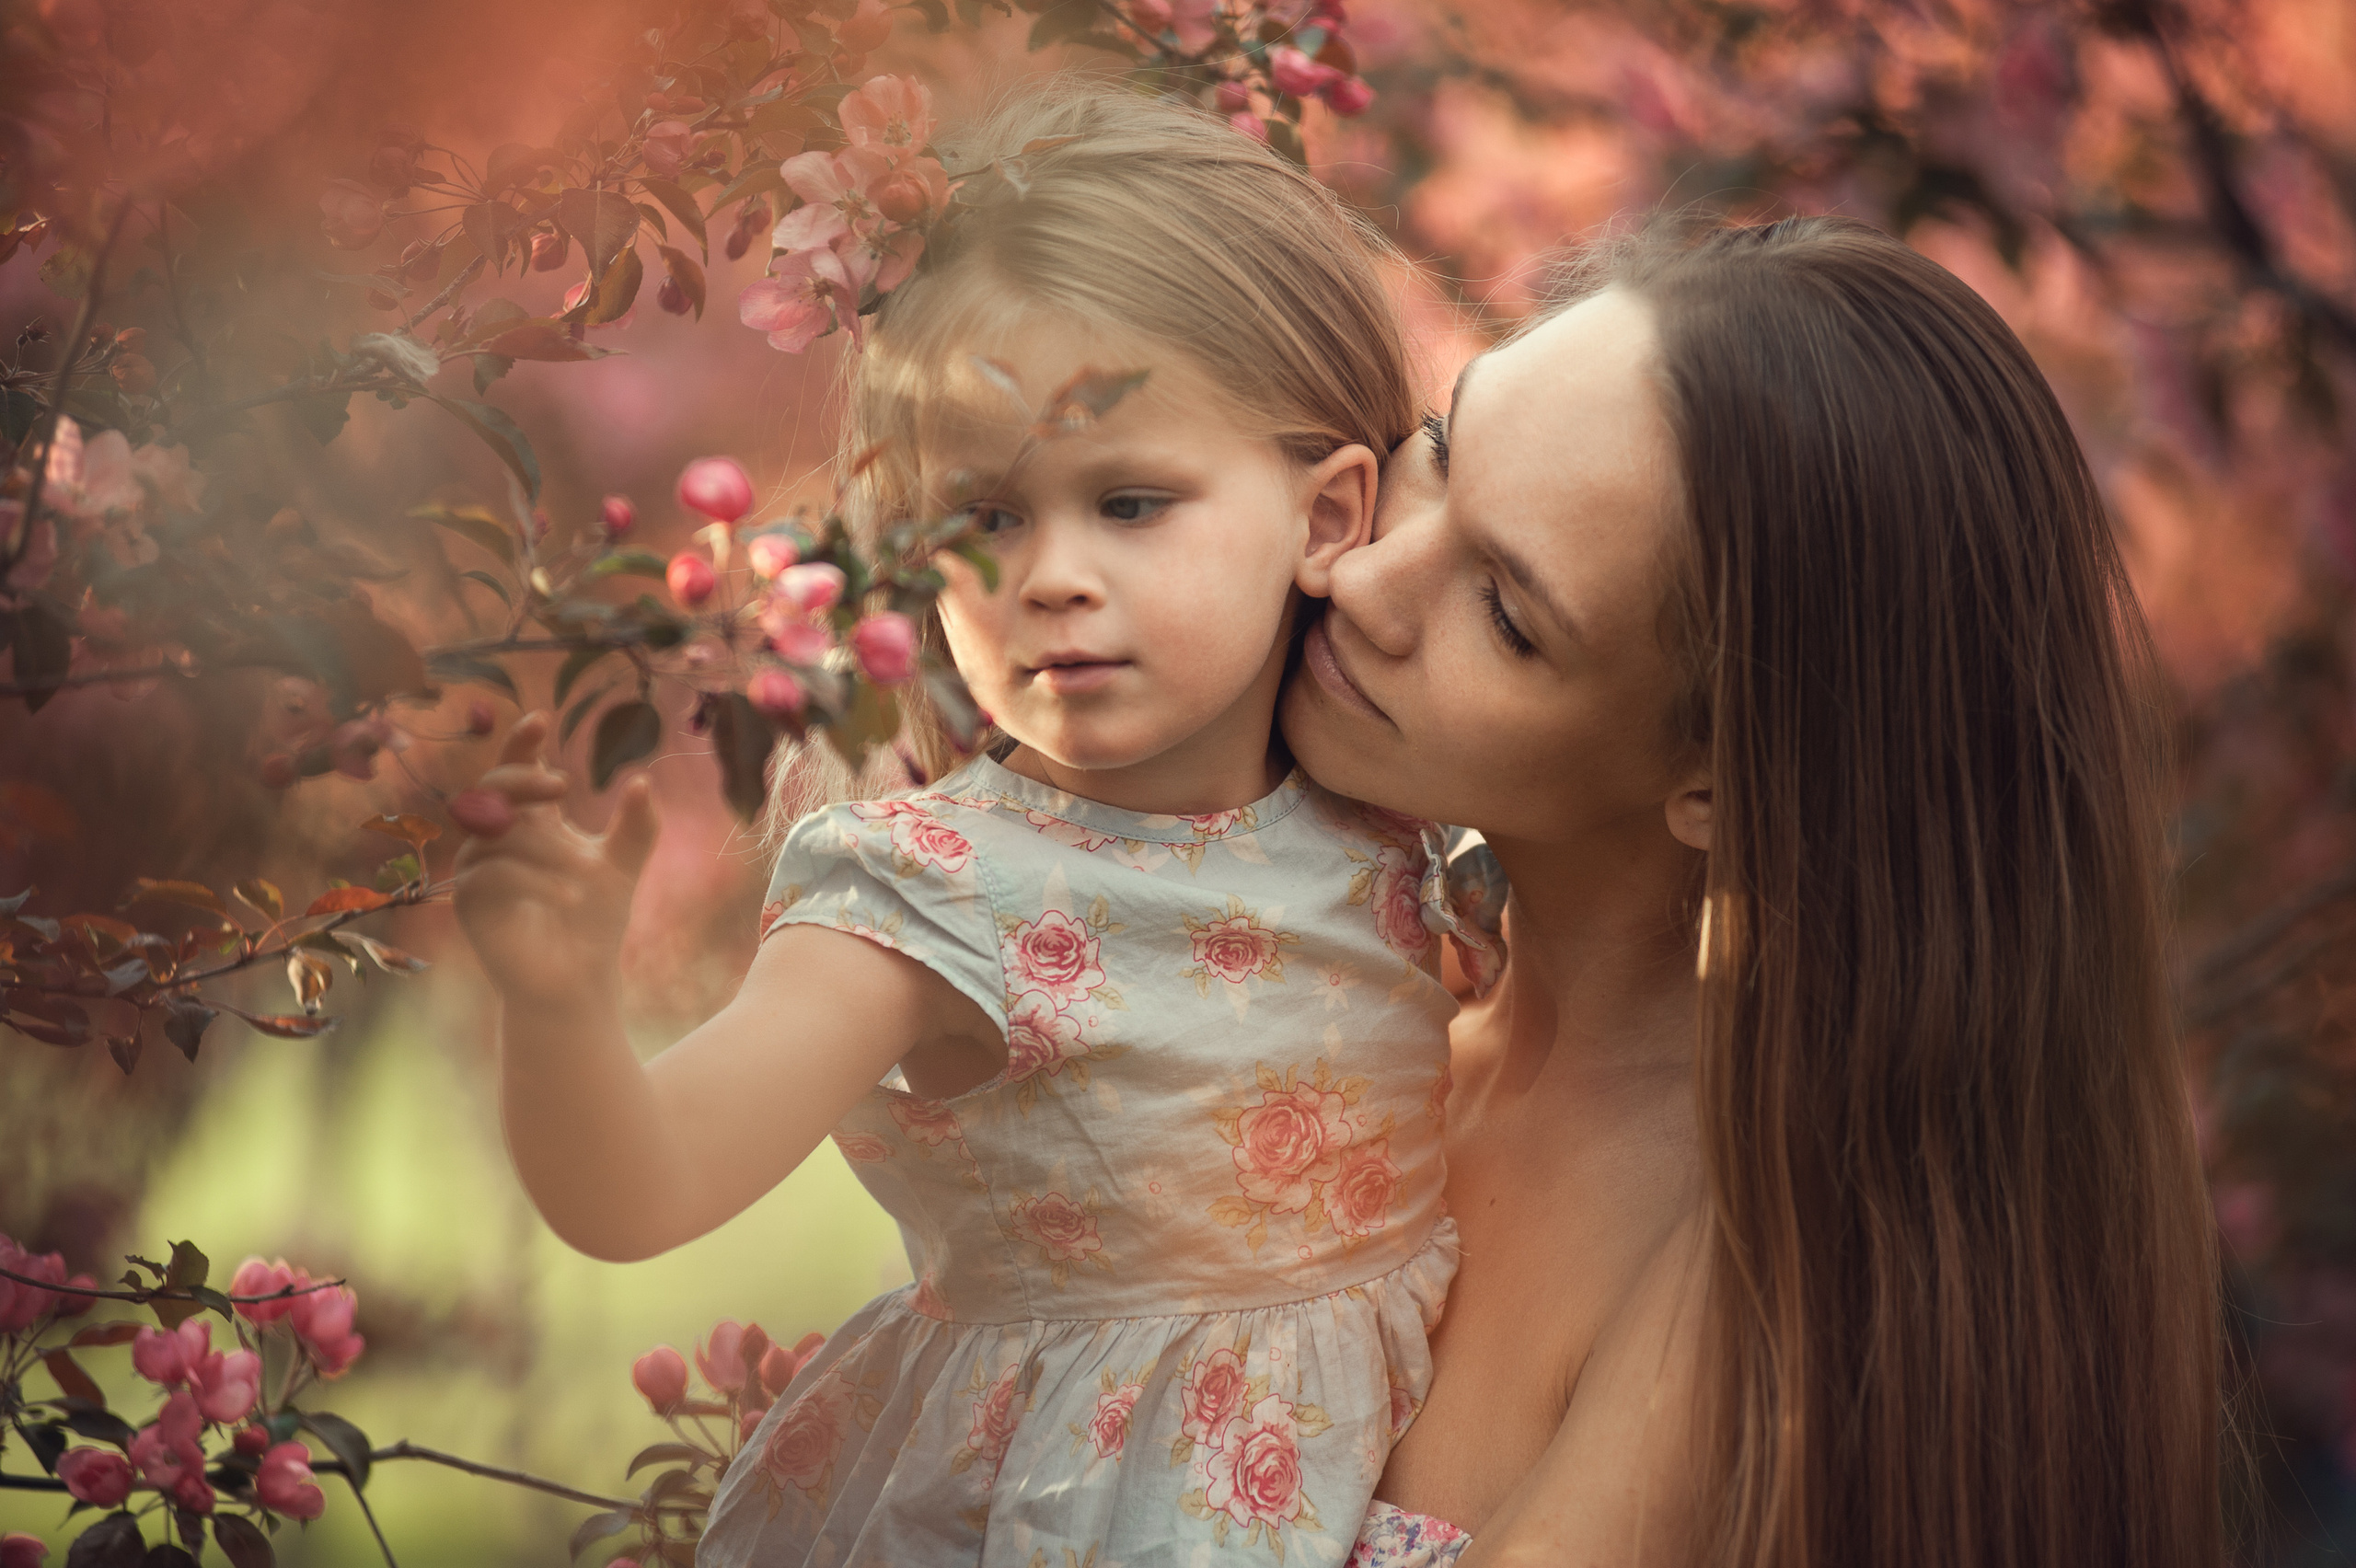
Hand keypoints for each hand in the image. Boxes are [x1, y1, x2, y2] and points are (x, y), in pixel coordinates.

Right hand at [450, 711, 660, 1007]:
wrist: (578, 978)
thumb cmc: (596, 919)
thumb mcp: (622, 865)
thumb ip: (637, 825)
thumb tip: (642, 781)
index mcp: (531, 821)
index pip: (517, 769)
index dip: (521, 743)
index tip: (539, 720)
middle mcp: (497, 837)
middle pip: (492, 787)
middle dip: (522, 779)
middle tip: (561, 786)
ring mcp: (477, 866)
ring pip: (497, 832)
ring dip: (546, 850)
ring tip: (586, 878)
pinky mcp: (468, 899)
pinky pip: (490, 871)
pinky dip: (531, 879)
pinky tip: (566, 895)